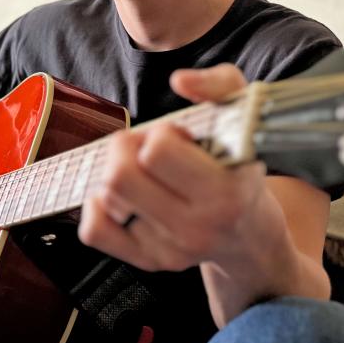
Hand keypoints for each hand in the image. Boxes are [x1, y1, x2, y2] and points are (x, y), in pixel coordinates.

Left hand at [77, 63, 282, 270]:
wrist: (249, 233)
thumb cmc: (241, 167)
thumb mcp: (245, 117)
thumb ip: (220, 85)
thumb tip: (180, 80)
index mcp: (225, 191)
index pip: (158, 152)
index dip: (160, 133)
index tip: (177, 136)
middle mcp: (197, 226)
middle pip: (120, 176)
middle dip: (125, 148)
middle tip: (147, 146)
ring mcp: (170, 250)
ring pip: (105, 199)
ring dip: (114, 172)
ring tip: (140, 169)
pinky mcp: (148, 262)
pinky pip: (94, 231)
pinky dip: (97, 206)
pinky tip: (122, 195)